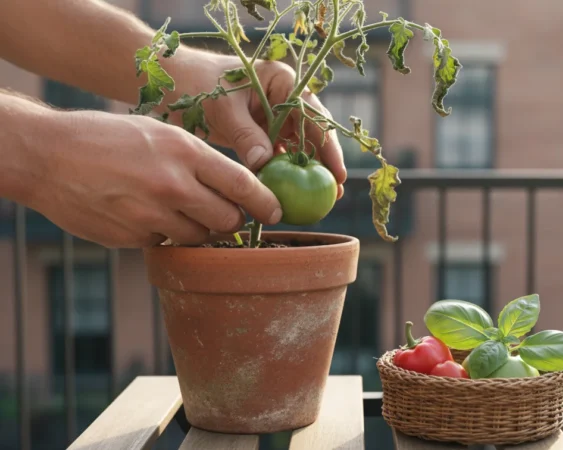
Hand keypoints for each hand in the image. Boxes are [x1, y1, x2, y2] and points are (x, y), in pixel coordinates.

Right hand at [31, 110, 282, 247]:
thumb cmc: (107, 138)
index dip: (266, 203)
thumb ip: (198, 160)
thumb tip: (235, 188)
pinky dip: (164, 235)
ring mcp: (152, 216)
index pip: (243, 185)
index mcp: (185, 152)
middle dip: (233, 219)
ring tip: (176, 207)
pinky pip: (165, 244)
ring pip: (199, 237)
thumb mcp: (160, 133)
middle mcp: (173, 186)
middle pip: (228, 219)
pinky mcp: (132, 238)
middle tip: (227, 213)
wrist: (47, 155)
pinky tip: (144, 213)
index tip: (277, 212)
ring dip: (198, 228)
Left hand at [171, 55, 346, 197]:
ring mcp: (276, 116)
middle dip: (325, 163)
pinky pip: (280, 155)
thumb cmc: (199, 84)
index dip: (328, 146)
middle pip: (313, 134)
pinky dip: (285, 173)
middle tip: (334, 193)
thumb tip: (264, 164)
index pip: (314, 116)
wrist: (176, 82)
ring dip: (307, 172)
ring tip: (319, 201)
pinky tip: (290, 194)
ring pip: (299, 147)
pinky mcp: (263, 132)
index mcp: (283, 81)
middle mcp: (286, 98)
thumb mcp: (222, 107)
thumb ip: (245, 134)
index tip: (336, 173)